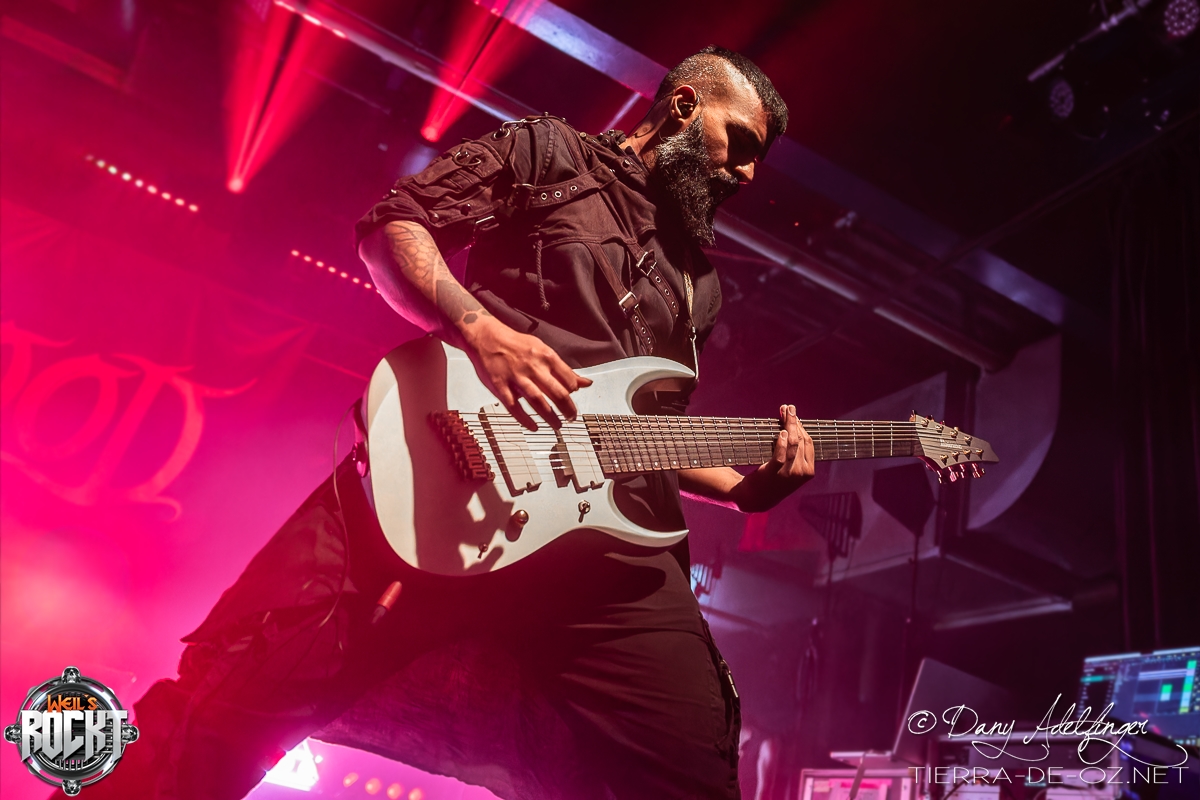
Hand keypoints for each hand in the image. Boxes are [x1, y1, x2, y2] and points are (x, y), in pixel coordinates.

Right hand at [461, 316, 591, 429]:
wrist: (486, 336)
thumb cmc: (516, 344)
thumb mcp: (543, 351)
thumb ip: (564, 370)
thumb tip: (585, 383)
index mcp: (546, 356)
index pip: (568, 379)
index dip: (573, 393)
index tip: (572, 400)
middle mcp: (533, 366)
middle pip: (557, 392)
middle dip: (568, 409)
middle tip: (571, 418)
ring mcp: (516, 377)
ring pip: (538, 401)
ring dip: (550, 416)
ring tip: (557, 426)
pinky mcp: (500, 385)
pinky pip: (514, 406)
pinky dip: (525, 419)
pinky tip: (533, 427)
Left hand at [768, 404, 813, 485]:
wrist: (756, 497)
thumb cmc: (772, 478)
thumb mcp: (789, 468)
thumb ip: (794, 452)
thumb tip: (792, 426)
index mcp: (808, 470)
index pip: (809, 442)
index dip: (802, 426)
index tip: (794, 414)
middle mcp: (802, 472)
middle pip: (802, 440)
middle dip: (795, 421)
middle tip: (788, 408)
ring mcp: (790, 474)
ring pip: (794, 444)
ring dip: (789, 425)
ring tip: (784, 412)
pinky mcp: (775, 473)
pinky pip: (781, 454)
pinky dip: (782, 442)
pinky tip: (781, 432)